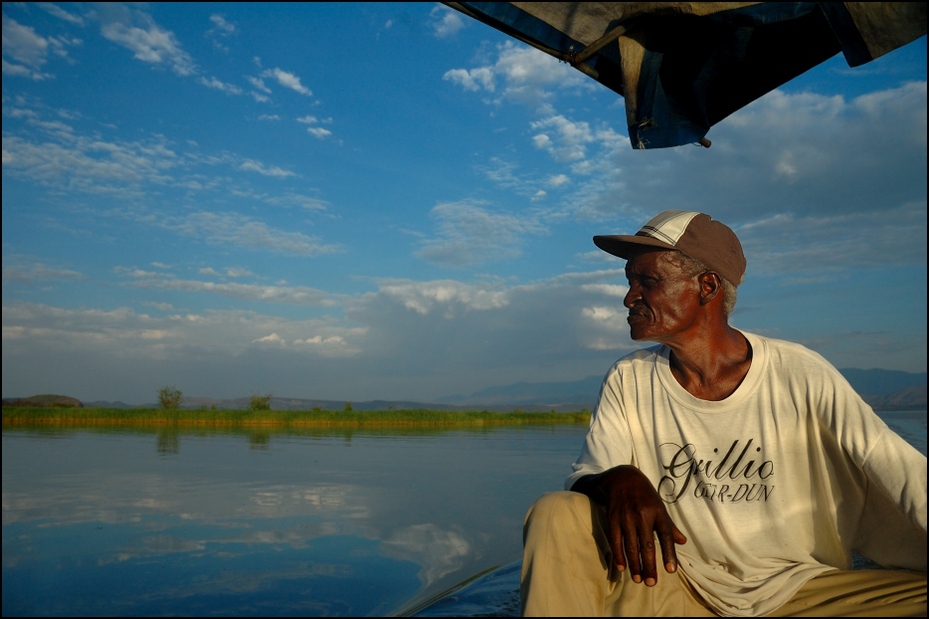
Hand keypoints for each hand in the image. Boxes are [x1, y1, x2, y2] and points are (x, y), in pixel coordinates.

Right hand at [578, 466, 685, 585]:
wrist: (621, 478)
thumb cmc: (644, 495)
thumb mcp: (659, 506)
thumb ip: (670, 526)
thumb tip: (683, 542)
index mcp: (657, 512)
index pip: (666, 536)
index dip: (669, 553)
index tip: (671, 570)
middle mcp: (642, 515)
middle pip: (647, 545)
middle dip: (649, 565)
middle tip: (652, 583)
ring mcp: (626, 517)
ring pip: (631, 546)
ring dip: (634, 564)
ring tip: (638, 579)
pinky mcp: (612, 519)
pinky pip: (616, 541)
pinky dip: (618, 555)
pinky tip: (622, 567)